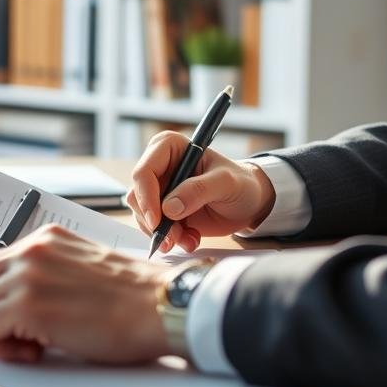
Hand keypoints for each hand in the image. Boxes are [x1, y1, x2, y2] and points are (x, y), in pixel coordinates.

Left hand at [0, 224, 169, 363]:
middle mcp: (33, 250)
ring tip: (30, 349)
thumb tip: (16, 304)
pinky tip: (35, 352)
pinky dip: (1, 349)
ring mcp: (28, 274)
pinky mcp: (28, 304)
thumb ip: (48, 276)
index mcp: (48, 239)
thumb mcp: (82, 271)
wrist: (160, 305)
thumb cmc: (135, 299)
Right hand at [126, 131, 275, 253]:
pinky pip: (153, 228)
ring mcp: (160, 190)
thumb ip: (199, 190)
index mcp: (169, 147)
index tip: (158, 221)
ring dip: (164, 234)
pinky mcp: (164, 211)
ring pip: (142, 216)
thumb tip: (169, 208)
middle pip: (138, 196)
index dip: (146, 197)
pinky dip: (170, 239)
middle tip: (175, 238)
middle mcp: (159, 166)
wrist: (249, 203)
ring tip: (189, 239)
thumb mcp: (226, 183)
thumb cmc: (240, 183)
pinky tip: (191, 239)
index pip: (144, 171)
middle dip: (154, 222)